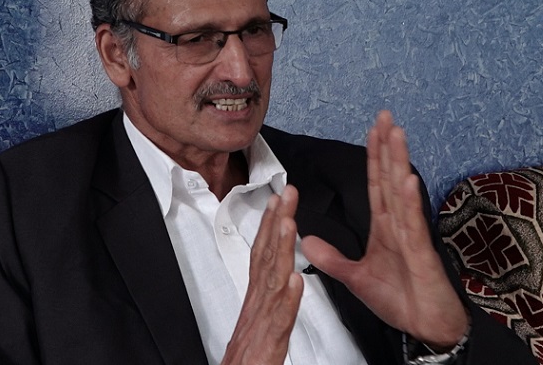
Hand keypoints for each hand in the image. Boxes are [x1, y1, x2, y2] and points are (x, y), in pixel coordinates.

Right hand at [221, 186, 302, 364]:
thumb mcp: (257, 326)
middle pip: (266, 258)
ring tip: (289, 224)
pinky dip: (287, 300)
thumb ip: (268, 303)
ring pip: (272, 282)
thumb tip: (279, 281)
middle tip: (285, 194)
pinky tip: (294, 281)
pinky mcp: (269, 346)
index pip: (262, 256)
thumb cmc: (247, 364)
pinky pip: (280, 320)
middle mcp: (257, 308)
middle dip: (275, 223)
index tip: (276, 202)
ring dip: (280, 250)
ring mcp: (262, 324)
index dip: (269, 227)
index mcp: (256, 302)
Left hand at [301, 111, 467, 349]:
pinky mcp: (422, 254)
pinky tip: (407, 180)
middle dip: (387, 147)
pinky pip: (413, 225)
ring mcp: (412, 237)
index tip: (372, 130)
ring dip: (398, 163)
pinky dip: (410, 202)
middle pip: (390, 179)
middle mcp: (400, 226)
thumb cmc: (400, 301)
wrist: (425, 328)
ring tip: (396, 134)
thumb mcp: (355, 278)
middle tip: (384, 116)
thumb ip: (333, 258)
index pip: (377, 185)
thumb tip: (307, 241)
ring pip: (402, 194)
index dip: (374, 157)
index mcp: (386, 228)